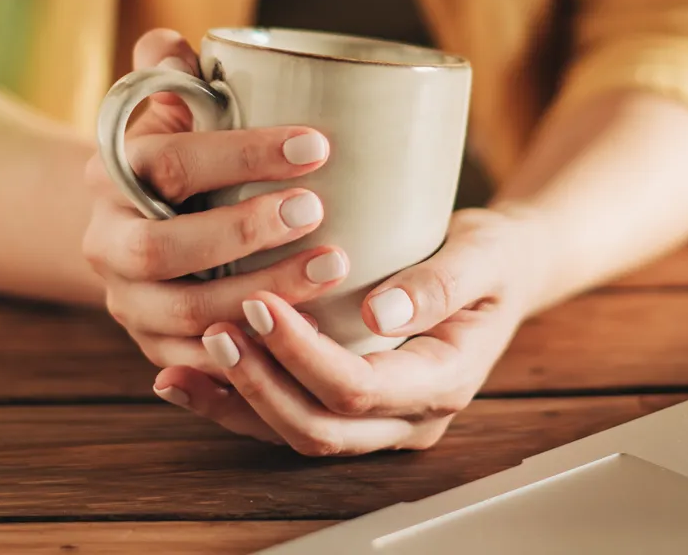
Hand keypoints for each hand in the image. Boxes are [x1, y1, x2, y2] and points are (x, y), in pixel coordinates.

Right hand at [83, 29, 350, 377]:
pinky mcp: (154, 346)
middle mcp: (106, 242)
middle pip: (162, 247)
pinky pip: (196, 362)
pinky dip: (248, 353)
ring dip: (261, 293)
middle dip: (242, 232)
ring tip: (333, 268)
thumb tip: (171, 45)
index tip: (316, 144)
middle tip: (315, 211)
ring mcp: (127, 300)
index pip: (169, 163)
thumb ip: (172, 75)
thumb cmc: (179, 156)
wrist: (136, 227)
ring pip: (186, 311)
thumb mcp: (171, 111)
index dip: (241, 154)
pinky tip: (304, 335)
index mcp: (111, 175)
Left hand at [151, 208, 547, 453]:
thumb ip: (440, 283)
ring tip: (187, 357)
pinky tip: (187, 378)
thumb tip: (382, 314)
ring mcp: (378, 422)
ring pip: (295, 434)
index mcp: (444, 381)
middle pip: (320, 427)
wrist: (500, 273)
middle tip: (216, 327)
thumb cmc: (492, 256)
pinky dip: (234, 403)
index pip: (360, 389)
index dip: (303, 354)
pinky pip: (285, 419)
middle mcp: (408, 417)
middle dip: (260, 383)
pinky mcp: (348, 408)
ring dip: (238, 401)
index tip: (260, 302)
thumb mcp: (483, 254)